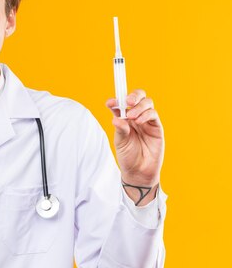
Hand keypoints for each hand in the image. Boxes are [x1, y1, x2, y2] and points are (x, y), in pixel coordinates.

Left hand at [106, 90, 163, 204]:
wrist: (139, 171)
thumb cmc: (128, 156)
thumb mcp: (120, 142)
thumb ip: (120, 129)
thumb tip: (116, 118)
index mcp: (124, 118)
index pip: (121, 103)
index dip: (116, 100)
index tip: (110, 103)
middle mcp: (136, 116)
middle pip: (138, 97)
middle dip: (133, 96)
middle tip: (128, 102)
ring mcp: (147, 121)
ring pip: (147, 103)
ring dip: (139, 107)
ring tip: (132, 117)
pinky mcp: (156, 127)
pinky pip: (153, 115)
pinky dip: (146, 115)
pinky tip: (139, 121)